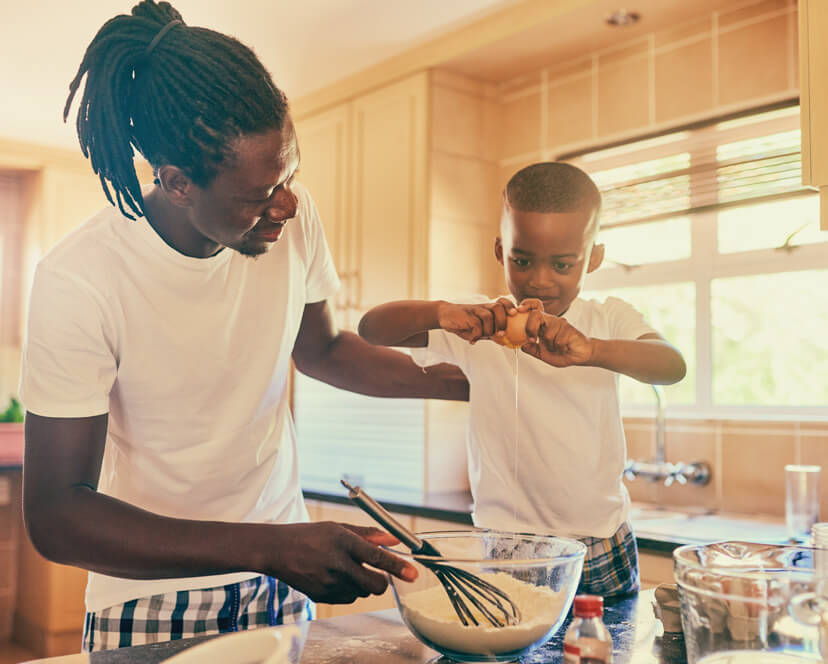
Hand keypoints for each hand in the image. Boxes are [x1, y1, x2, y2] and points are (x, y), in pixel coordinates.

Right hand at [266, 522, 416, 603]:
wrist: (277, 550)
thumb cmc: (310, 535)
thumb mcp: (339, 527)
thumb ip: (369, 534)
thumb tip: (394, 540)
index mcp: (343, 542)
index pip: (378, 558)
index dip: (398, 567)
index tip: (413, 573)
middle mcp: (338, 565)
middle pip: (375, 585)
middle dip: (383, 581)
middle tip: (380, 572)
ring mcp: (329, 584)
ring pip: (362, 592)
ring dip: (363, 583)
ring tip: (347, 567)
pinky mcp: (322, 597)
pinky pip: (348, 598)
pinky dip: (349, 589)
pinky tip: (336, 576)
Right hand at [436, 299, 512, 343]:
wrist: (444, 315)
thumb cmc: (464, 323)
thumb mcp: (478, 329)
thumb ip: (490, 333)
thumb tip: (504, 341)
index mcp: (488, 309)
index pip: (503, 302)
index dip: (510, 307)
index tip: (514, 314)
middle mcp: (483, 307)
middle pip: (499, 308)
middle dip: (502, 322)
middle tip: (500, 334)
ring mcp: (474, 310)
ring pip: (489, 316)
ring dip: (489, 330)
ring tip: (482, 337)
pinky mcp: (467, 316)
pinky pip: (477, 325)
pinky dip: (477, 334)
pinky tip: (472, 339)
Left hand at [521, 314, 594, 366]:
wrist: (579, 355)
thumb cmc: (562, 353)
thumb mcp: (543, 354)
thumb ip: (532, 350)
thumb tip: (522, 345)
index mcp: (542, 324)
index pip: (533, 309)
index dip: (525, 305)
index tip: (517, 311)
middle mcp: (550, 320)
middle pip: (536, 315)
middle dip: (531, 328)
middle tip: (532, 340)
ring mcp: (560, 323)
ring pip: (547, 334)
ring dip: (550, 346)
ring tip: (557, 348)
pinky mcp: (568, 328)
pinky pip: (558, 340)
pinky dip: (559, 348)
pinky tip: (564, 347)